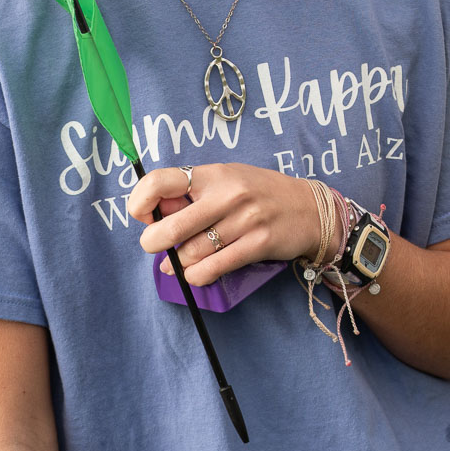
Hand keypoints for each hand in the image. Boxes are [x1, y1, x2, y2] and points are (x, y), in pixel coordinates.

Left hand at [126, 164, 319, 285]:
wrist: (309, 208)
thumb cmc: (260, 194)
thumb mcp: (228, 180)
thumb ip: (194, 194)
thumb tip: (155, 214)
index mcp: (214, 174)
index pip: (160, 182)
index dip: (140, 202)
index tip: (142, 215)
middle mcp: (228, 194)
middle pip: (171, 227)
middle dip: (153, 243)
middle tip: (155, 245)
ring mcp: (244, 220)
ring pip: (191, 253)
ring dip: (178, 263)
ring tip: (179, 261)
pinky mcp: (257, 244)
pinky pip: (213, 268)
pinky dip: (197, 276)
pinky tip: (197, 272)